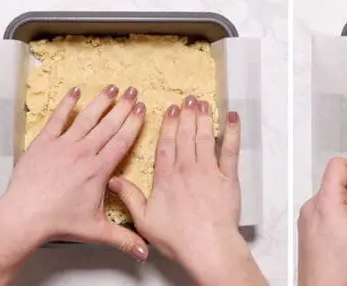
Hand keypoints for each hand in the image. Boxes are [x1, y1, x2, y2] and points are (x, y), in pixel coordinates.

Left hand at [0, 85, 147, 257]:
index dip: (134, 123)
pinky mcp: (43, 144)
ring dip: (101, 102)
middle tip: (133, 92)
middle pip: (108, 125)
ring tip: (112, 88)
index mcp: (99, 169)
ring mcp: (63, 146)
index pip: (122, 140)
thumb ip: (124, 238)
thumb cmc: (58, 222)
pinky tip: (75, 93)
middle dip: (123, 107)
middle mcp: (83, 153)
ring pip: (86, 118)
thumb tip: (145, 250)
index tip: (142, 109)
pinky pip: (58, 119)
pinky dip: (67, 105)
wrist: (24, 216)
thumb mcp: (97, 230)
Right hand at [109, 95, 263, 284]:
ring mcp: (209, 171)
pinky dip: (233, 132)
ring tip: (204, 104)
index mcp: (166, 177)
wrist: (207, 246)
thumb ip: (130, 197)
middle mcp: (187, 169)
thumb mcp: (144, 219)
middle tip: (188, 99)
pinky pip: (231, 150)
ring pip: (205, 137)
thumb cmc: (178, 237)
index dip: (168, 124)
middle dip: (187, 115)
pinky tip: (233, 118)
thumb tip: (113, 181)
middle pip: (186, 135)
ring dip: (204, 119)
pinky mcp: (228, 178)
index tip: (170, 110)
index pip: (166, 143)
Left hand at [297, 157, 346, 285]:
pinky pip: (323, 208)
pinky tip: (344, 234)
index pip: (337, 165)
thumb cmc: (342, 267)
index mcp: (326, 202)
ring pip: (329, 195)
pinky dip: (336, 213)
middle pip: (333, 179)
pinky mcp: (305, 227)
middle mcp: (311, 205)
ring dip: (345, 203)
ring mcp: (306, 216)